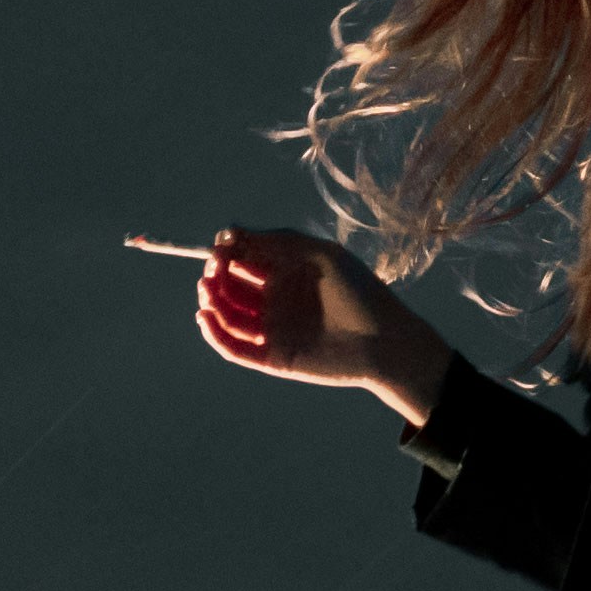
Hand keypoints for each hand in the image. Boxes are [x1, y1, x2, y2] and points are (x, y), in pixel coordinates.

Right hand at [188, 224, 455, 424]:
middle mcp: (275, 299)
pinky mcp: (272, 357)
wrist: (385, 341)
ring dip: (211, 303)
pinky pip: (235, 348)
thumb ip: (276, 242)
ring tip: (206, 291)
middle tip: (213, 268)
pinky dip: (215, 335)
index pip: (243, 258)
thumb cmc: (359, 291)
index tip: (220, 246)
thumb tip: (228, 233)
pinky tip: (205, 318)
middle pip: (230, 286)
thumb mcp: (320, 255)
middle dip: (215, 275)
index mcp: (286, 271)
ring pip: (227, 316)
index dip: (226, 251)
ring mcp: (272, 329)